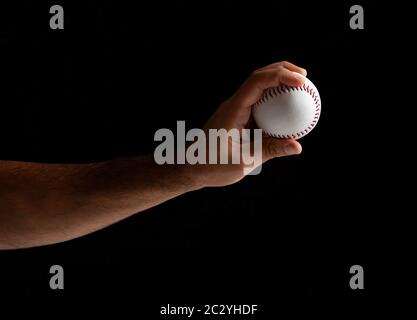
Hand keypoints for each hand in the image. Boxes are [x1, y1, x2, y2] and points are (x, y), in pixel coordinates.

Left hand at [187, 61, 306, 187]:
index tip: (301, 80)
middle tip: (305, 77)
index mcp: (233, 111)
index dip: (280, 75)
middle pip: (258, 77)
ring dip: (277, 82)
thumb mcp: (244, 162)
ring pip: (257, 86)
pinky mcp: (237, 117)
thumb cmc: (212, 167)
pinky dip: (272, 99)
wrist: (191, 168)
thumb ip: (270, 150)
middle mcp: (233, 105)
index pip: (257, 82)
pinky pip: (257, 102)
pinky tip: (286, 108)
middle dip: (281, 70)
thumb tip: (297, 146)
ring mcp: (234, 110)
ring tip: (300, 87)